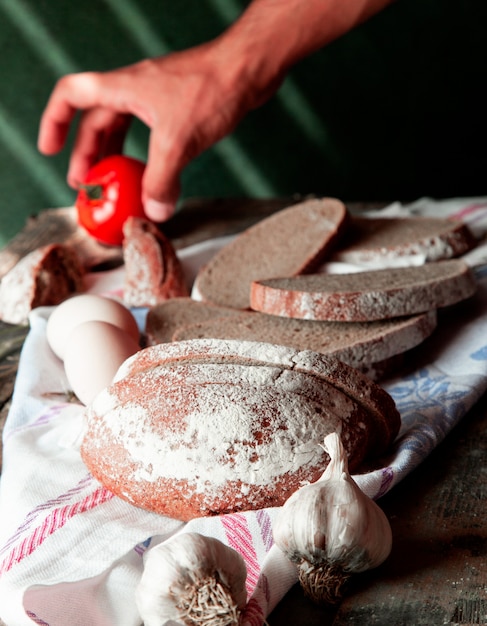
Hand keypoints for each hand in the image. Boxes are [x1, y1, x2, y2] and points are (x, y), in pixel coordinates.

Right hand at [38, 41, 263, 220]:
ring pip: (124, 127)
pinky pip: (150, 134)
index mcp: (122, 88)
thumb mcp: (178, 142)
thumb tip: (153, 211)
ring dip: (115, 155)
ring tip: (114, 183)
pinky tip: (153, 173)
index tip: (50, 149)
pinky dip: (145, 155)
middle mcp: (134, 89)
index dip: (55, 122)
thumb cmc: (212, 89)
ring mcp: (156, 97)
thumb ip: (161, 180)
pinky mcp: (178, 107)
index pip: (71, 96)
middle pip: (96, 121)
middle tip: (87, 184)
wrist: (249, 69)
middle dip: (88, 154)